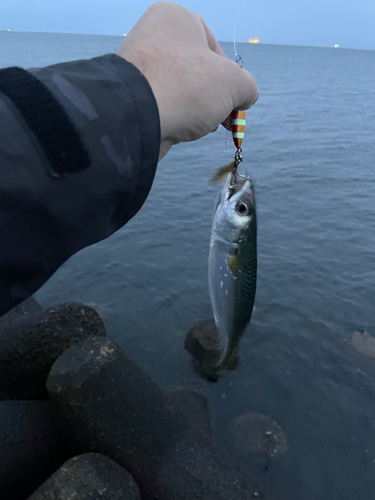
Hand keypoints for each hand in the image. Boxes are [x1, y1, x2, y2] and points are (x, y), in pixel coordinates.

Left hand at [117, 1, 257, 160]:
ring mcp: (138, 66)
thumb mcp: (234, 83)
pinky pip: (163, 104)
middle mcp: (152, 35)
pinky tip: (179, 128)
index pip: (213, 47)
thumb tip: (245, 96)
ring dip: (195, 109)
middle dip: (212, 96)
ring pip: (180, 89)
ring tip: (198, 123)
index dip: (228, 76)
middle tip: (219, 115)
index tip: (232, 97)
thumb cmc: (187, 87)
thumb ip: (247, 86)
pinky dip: (174, 116)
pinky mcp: (131, 94)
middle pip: (196, 70)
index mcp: (175, 17)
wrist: (137, 116)